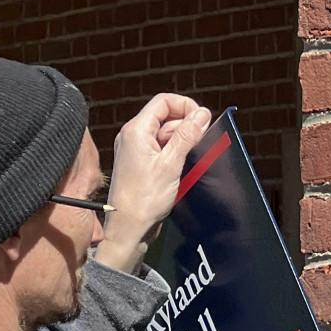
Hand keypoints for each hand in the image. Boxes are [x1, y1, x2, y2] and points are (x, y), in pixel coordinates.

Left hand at [94, 94, 212, 272]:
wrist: (128, 229)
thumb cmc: (144, 199)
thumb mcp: (171, 164)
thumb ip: (187, 136)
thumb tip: (202, 113)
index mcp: (136, 130)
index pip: (164, 101)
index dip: (186, 106)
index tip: (202, 121)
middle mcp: (133, 135)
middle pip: (165, 116)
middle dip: (185, 125)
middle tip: (199, 143)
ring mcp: (135, 149)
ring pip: (164, 133)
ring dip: (181, 140)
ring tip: (189, 159)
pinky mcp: (140, 163)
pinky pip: (160, 148)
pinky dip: (174, 152)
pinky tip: (181, 166)